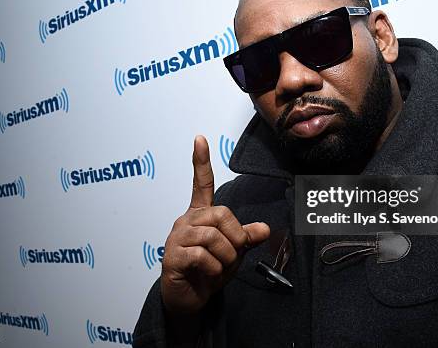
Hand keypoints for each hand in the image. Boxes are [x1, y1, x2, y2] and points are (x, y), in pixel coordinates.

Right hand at [160, 135, 269, 314]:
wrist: (188, 300)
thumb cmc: (207, 272)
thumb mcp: (233, 253)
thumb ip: (245, 238)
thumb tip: (265, 229)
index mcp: (200, 215)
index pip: (201, 184)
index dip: (201, 162)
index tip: (200, 139)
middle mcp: (186, 221)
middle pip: (221, 213)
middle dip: (236, 236)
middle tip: (234, 253)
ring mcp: (177, 238)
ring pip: (213, 236)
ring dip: (226, 256)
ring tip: (219, 267)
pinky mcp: (172, 257)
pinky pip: (203, 256)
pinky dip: (214, 268)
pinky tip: (207, 274)